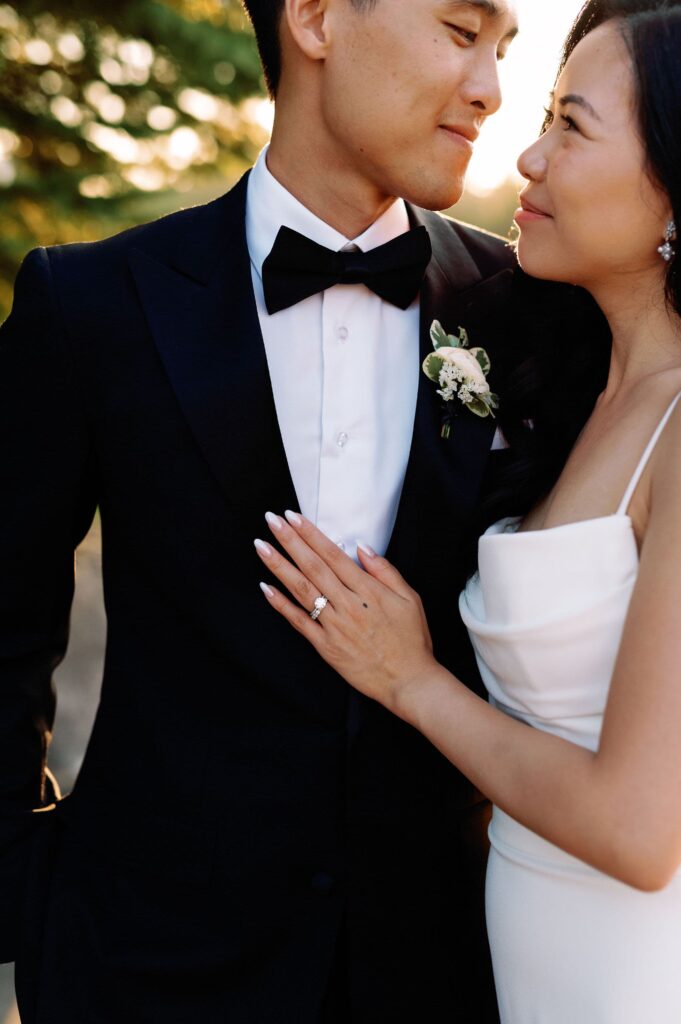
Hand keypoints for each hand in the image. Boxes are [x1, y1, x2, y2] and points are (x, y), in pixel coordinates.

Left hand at [254, 512, 436, 716]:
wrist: (408, 681)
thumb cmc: (411, 640)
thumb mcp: (410, 599)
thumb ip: (385, 571)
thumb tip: (361, 547)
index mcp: (368, 591)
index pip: (333, 555)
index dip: (311, 534)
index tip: (293, 517)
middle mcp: (348, 605)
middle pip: (313, 566)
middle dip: (290, 541)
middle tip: (271, 521)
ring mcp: (334, 626)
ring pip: (302, 590)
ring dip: (279, 566)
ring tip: (261, 547)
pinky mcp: (325, 646)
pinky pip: (299, 622)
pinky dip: (281, 604)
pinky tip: (266, 587)